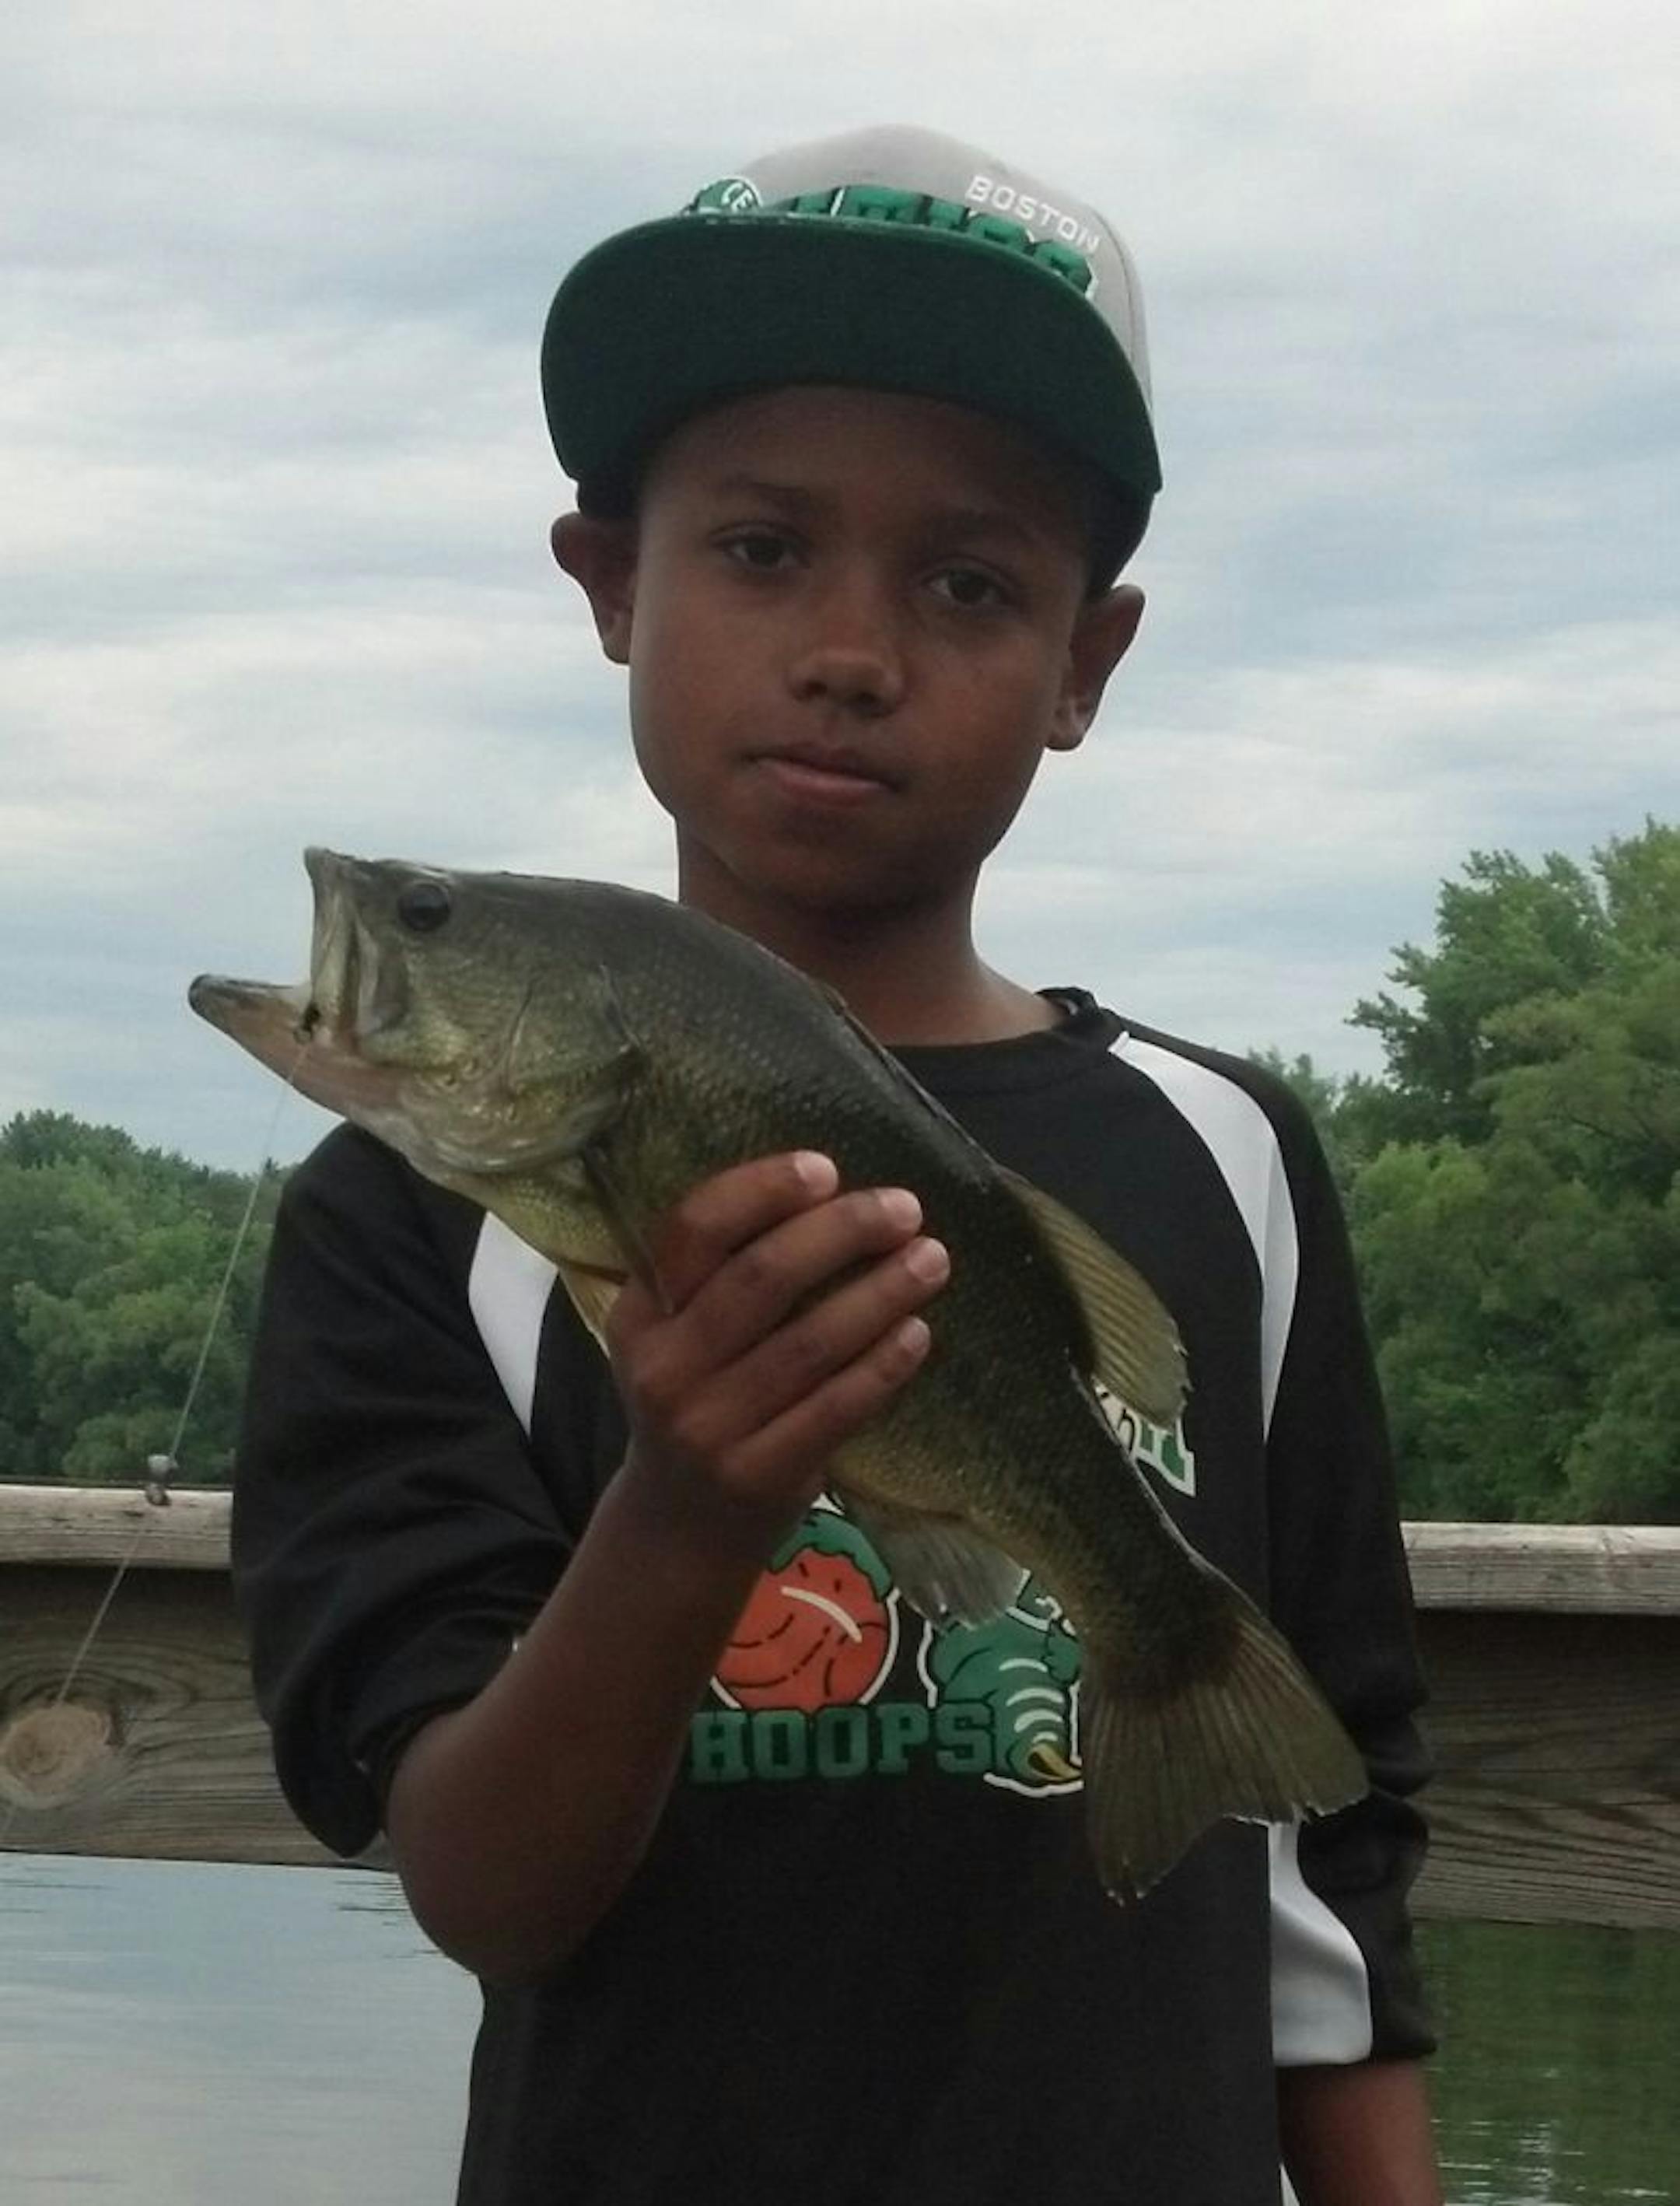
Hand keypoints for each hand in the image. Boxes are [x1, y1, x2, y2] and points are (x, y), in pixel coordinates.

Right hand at [605, 1150, 948, 1546]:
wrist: (680, 1525)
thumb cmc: (698, 1398)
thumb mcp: (676, 1334)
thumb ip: (723, 1273)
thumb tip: (828, 1192)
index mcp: (642, 1312)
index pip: (694, 1230)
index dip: (762, 1190)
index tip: (826, 1169)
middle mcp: (665, 1368)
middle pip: (761, 1278)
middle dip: (842, 1232)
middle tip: (905, 1208)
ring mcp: (711, 1427)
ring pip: (809, 1343)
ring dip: (880, 1292)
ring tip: (932, 1258)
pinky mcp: (761, 1475)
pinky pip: (836, 1407)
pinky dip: (882, 1366)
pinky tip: (918, 1331)